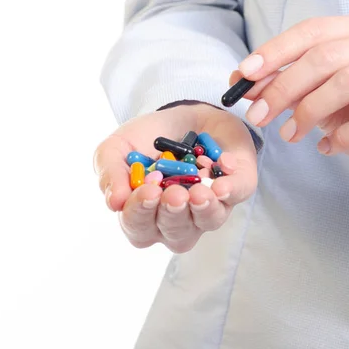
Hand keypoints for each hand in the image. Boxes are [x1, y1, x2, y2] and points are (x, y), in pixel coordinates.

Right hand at [93, 103, 257, 252]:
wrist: (182, 113)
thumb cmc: (147, 140)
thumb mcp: (118, 148)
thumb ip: (110, 173)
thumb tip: (115, 202)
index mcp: (146, 216)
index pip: (139, 229)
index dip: (141, 214)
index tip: (146, 190)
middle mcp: (180, 220)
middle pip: (177, 234)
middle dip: (174, 214)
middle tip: (173, 193)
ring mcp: (211, 206)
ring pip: (209, 221)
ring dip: (204, 209)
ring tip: (198, 192)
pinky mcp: (237, 185)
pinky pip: (238, 193)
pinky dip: (232, 188)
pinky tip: (222, 181)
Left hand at [232, 11, 348, 191]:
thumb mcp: (314, 98)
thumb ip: (281, 84)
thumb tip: (239, 78)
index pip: (315, 30)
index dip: (275, 51)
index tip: (244, 76)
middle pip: (327, 55)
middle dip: (283, 87)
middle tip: (258, 116)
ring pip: (347, 82)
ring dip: (308, 112)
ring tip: (290, 135)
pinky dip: (340, 137)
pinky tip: (326, 148)